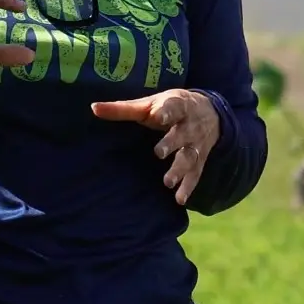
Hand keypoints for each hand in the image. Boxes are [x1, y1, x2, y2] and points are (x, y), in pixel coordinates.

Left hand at [90, 90, 220, 205]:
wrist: (210, 112)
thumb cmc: (169, 107)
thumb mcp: (149, 104)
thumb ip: (122, 109)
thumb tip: (93, 108)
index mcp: (176, 106)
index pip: (172, 107)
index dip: (166, 111)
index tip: (158, 116)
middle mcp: (189, 126)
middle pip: (181, 134)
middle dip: (171, 142)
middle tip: (158, 153)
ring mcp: (196, 144)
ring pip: (189, 157)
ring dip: (179, 169)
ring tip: (167, 182)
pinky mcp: (200, 159)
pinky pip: (196, 174)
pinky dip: (188, 187)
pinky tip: (179, 199)